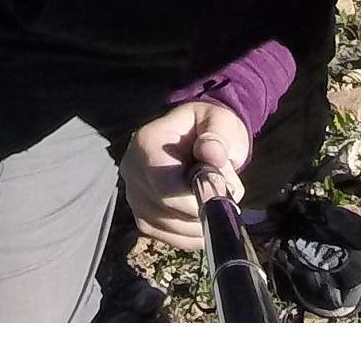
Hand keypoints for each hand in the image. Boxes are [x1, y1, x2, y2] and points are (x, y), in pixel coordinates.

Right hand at [121, 102, 250, 249]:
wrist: (198, 138)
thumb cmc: (210, 128)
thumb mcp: (220, 122)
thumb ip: (218, 137)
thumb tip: (212, 156)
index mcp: (147, 143)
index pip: (164, 184)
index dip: (196, 195)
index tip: (225, 190)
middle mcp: (132, 172)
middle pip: (169, 208)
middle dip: (204, 206)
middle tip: (228, 190)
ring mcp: (135, 198)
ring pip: (172, 227)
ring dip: (202, 221)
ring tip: (214, 195)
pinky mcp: (143, 219)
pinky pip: (171, 238)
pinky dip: (195, 233)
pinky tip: (206, 214)